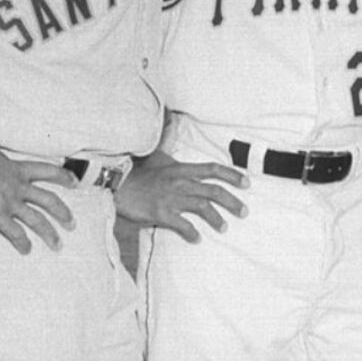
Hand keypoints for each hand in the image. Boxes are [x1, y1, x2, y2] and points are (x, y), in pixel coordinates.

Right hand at [0, 146, 76, 254]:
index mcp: (19, 169)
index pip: (48, 171)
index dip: (63, 176)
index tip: (74, 181)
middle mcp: (19, 187)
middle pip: (49, 201)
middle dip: (62, 213)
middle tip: (71, 223)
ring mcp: (11, 202)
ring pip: (37, 220)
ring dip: (49, 233)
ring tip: (57, 245)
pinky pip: (14, 233)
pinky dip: (22, 243)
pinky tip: (27, 250)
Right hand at [115, 150, 247, 242]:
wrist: (115, 183)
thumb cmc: (136, 170)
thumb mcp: (156, 155)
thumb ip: (169, 145)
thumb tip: (173, 121)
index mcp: (180, 169)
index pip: (212, 169)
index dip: (232, 175)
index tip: (246, 183)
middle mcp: (180, 182)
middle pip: (213, 191)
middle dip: (232, 201)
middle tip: (244, 211)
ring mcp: (171, 198)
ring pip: (202, 208)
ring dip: (217, 219)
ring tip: (224, 227)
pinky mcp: (160, 213)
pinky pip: (182, 225)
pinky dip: (192, 233)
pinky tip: (196, 239)